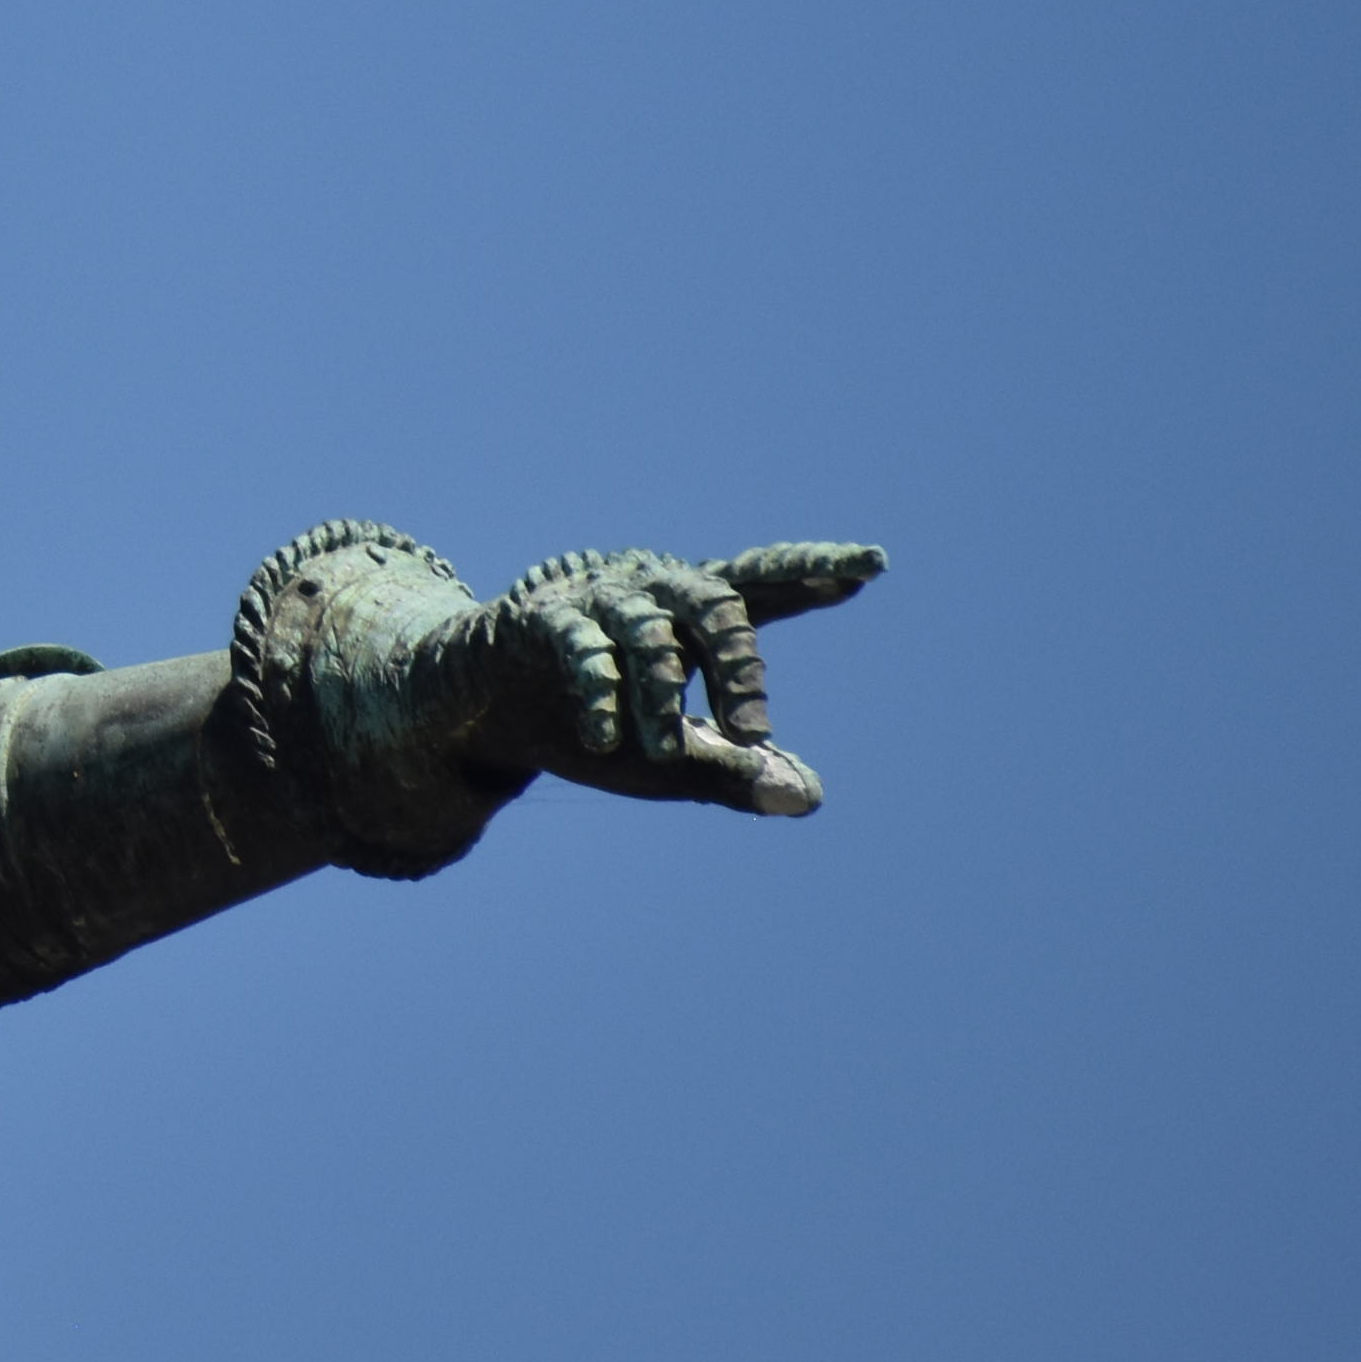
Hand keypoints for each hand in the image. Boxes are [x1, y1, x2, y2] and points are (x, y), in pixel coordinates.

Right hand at [452, 542, 885, 816]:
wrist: (486, 716)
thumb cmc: (594, 726)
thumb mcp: (670, 764)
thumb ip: (731, 773)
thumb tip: (807, 797)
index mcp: (692, 617)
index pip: (764, 585)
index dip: (814, 573)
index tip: (874, 565)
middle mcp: (653, 592)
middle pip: (715, 600)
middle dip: (739, 664)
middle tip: (755, 729)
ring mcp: (597, 599)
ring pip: (651, 633)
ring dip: (663, 697)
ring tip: (666, 753)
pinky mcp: (542, 618)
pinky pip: (582, 646)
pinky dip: (599, 693)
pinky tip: (603, 738)